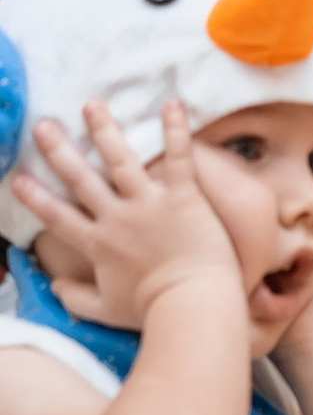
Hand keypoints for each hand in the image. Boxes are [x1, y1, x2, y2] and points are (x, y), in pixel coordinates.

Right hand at [10, 100, 239, 326]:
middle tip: (44, 125)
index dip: (36, 197)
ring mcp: (149, 204)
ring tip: (93, 105)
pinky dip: (177, 130)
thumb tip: (56, 290)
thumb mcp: (106, 310)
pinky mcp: (183, 197)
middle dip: (60, 150)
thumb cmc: (153, 311)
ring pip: (121, 159)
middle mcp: (117, 218)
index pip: (59, 216)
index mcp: (98, 244)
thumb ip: (78, 299)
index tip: (17, 178)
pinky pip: (179, 158)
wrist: (193, 304)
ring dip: (105, 130)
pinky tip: (173, 103)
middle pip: (82, 178)